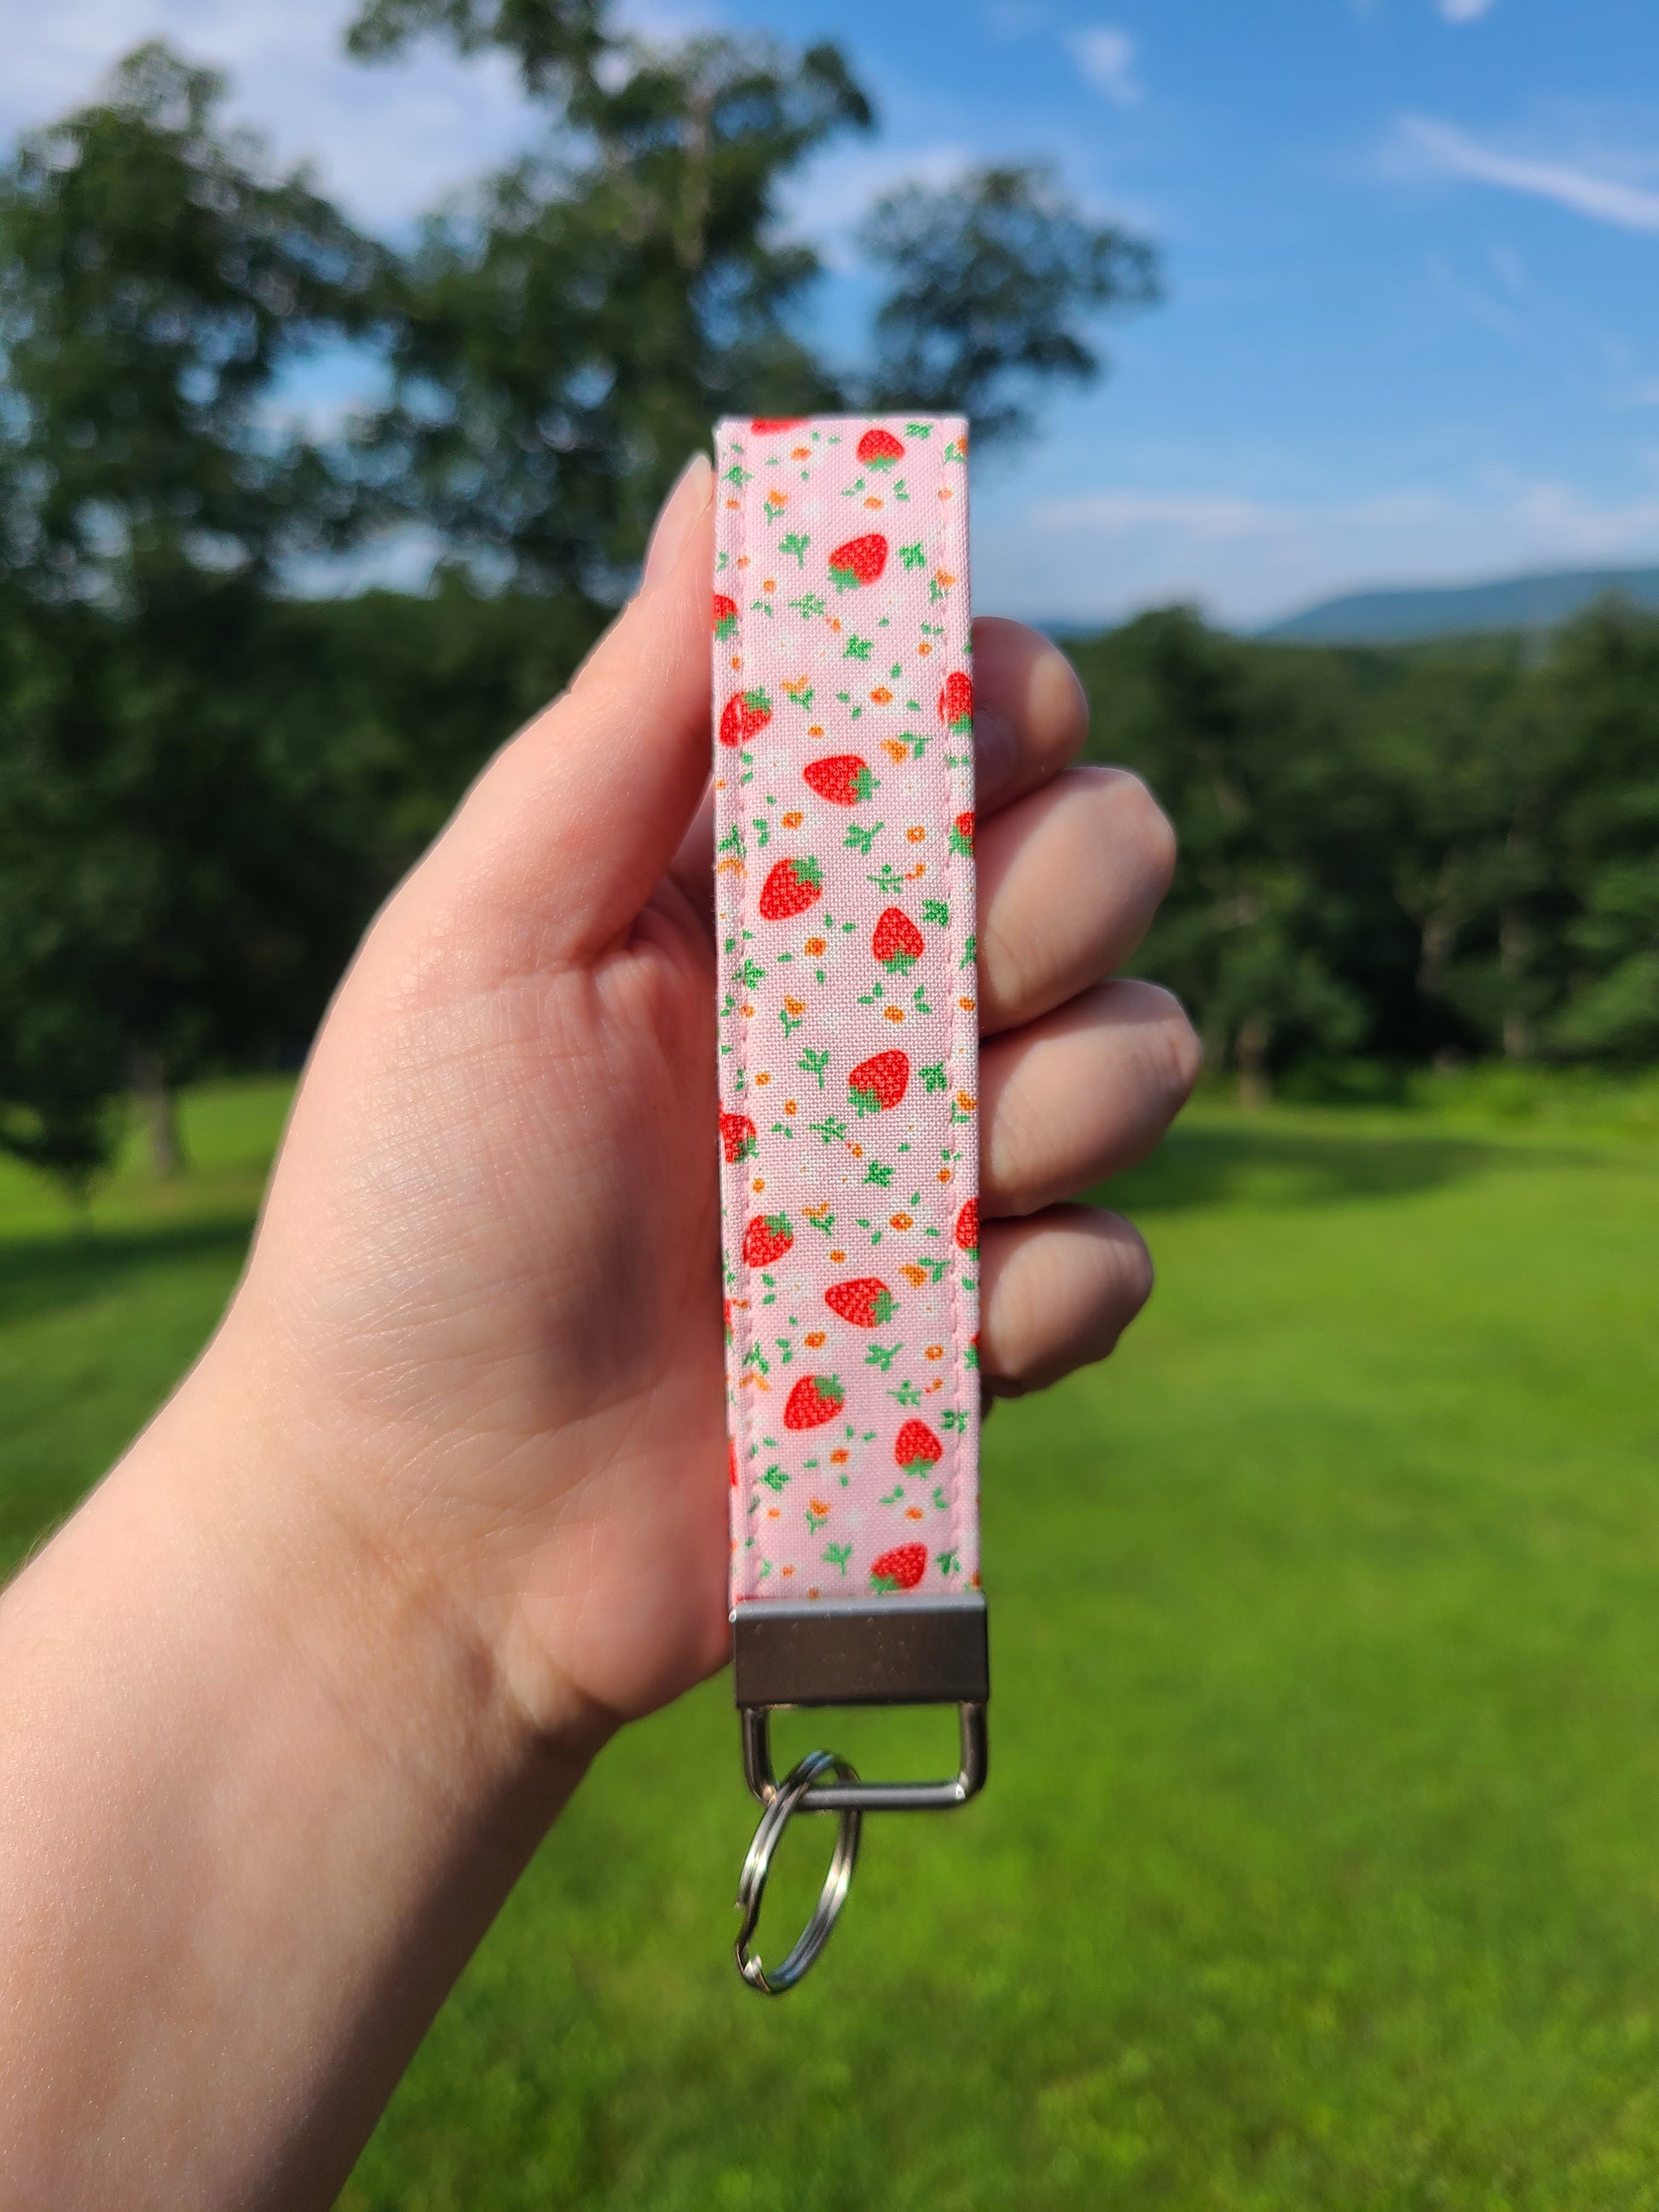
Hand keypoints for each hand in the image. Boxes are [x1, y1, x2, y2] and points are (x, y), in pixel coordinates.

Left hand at [218, 454, 1198, 1742]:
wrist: (429, 1523)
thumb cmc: (416, 1213)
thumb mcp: (495, 928)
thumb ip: (636, 716)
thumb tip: (731, 476)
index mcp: (757, 883)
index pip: (967, 713)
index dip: (1008, 698)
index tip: (964, 744)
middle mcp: (873, 1003)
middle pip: (1108, 849)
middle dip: (1062, 892)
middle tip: (938, 985)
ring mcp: (940, 1168)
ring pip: (1151, 1044)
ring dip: (1069, 1096)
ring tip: (923, 1187)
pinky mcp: (983, 1329)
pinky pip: (1125, 1260)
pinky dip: (1050, 1293)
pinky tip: (932, 1337)